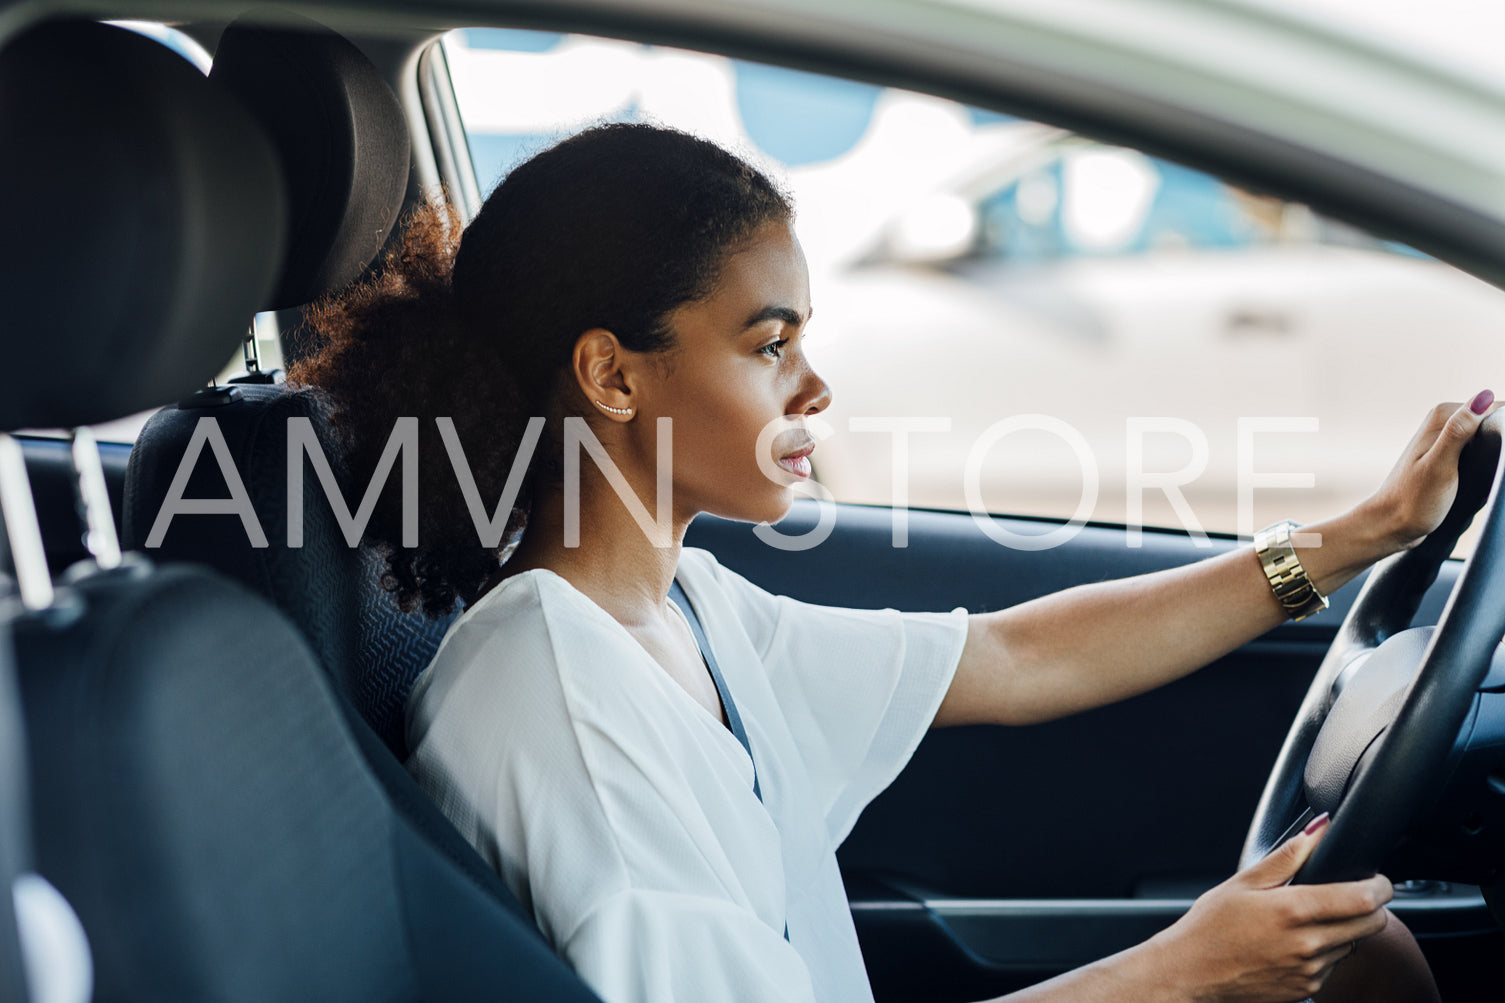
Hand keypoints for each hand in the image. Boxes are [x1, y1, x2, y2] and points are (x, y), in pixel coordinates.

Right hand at [1148, 814, 1390, 1001]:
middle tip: (1353, 895)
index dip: (1380, 885)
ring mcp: (1310, 971)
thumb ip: (1288, 855)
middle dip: (1372, 907)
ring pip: (1354, 945)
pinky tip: (1298, 942)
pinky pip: (1334, 966)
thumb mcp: (1243, 882)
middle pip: (1373, 925)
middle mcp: (1308, 944)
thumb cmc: (1210, 926)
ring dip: (1347, 930)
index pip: (1364, 899)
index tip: (1376, 878)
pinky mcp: (1307, 989)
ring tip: (1313, 919)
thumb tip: (1319, 828)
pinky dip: (1327, 951)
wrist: (1190, 973)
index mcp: (1293, 910)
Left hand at [1363, 391, 1501, 550]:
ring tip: (1480, 477)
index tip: (1498, 457)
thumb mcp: (1440, 466)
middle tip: (1485, 472)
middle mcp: (1444, 422)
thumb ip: (1459, 431)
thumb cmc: (1413, 500)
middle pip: (1493, 422)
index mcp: (1442, 416)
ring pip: (1489, 438)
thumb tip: (1484, 396)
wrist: (1390, 525)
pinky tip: (1479, 479)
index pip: (1495, 408)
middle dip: (1501, 444)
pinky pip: (1480, 452)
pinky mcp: (1450, 456)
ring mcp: (1446, 439)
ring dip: (1494, 456)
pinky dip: (1487, 464)